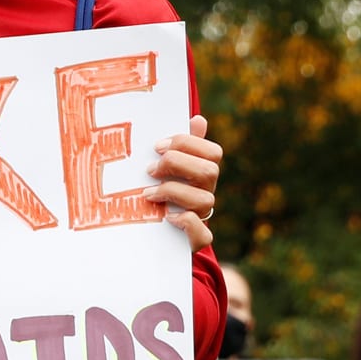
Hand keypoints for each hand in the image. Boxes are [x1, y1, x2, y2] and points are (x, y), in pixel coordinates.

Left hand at [147, 115, 221, 251]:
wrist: (150, 235)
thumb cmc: (157, 193)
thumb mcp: (164, 170)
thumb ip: (180, 146)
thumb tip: (198, 120)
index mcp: (203, 172)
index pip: (212, 152)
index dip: (187, 144)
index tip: (158, 146)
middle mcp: (206, 192)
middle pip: (210, 171)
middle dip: (177, 165)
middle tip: (150, 169)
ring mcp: (203, 216)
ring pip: (205, 200)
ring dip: (173, 192)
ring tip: (148, 193)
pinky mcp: (196, 239)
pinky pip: (203, 233)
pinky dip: (185, 222)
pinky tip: (166, 217)